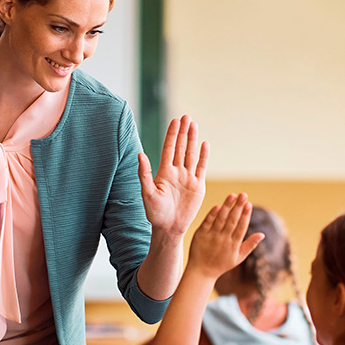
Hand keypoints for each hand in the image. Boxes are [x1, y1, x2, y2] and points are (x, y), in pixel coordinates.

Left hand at [139, 115, 208, 235]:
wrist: (169, 228)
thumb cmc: (155, 213)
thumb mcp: (147, 193)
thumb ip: (144, 174)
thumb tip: (140, 154)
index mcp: (164, 172)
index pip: (169, 148)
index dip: (172, 134)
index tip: (175, 120)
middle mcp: (176, 172)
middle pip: (180, 147)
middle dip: (183, 132)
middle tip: (186, 117)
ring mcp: (188, 178)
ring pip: (191, 154)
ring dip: (192, 140)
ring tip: (194, 125)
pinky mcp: (198, 186)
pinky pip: (201, 168)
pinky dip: (203, 156)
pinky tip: (205, 144)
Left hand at [187, 194, 264, 279]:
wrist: (201, 272)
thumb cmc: (222, 264)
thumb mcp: (239, 257)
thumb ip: (250, 245)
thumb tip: (262, 234)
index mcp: (234, 245)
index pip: (241, 227)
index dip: (245, 215)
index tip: (249, 204)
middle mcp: (223, 239)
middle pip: (232, 220)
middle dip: (238, 207)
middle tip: (244, 194)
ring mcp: (211, 236)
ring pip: (220, 219)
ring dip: (227, 206)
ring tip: (232, 195)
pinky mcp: (200, 234)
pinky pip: (207, 222)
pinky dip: (212, 214)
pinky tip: (218, 205)